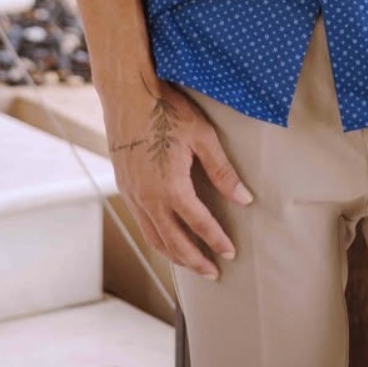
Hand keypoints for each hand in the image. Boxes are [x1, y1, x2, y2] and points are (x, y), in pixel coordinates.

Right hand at [102, 74, 252, 280]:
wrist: (127, 93)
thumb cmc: (166, 110)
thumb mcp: (202, 136)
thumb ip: (222, 171)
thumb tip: (244, 198)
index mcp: (170, 187)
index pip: (198, 225)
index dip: (216, 241)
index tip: (230, 253)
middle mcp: (148, 198)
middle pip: (173, 242)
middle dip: (195, 261)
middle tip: (214, 273)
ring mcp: (132, 195)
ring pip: (153, 237)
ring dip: (174, 255)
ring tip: (192, 264)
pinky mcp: (124, 187)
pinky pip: (141, 223)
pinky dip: (156, 238)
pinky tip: (167, 238)